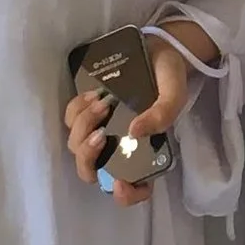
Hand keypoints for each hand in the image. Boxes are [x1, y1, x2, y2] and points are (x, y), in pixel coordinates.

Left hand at [63, 33, 197, 205]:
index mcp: (145, 154)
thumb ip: (162, 114)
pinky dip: (77, 110)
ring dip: (84, 128)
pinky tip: (94, 95)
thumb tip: (135, 132)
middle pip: (92, 172)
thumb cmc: (169, 78)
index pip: (134, 190)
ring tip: (104, 103)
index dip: (126, 195)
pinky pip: (70, 120)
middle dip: (89, 158)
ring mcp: (100, 131)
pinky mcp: (87, 112)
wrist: (157, 50)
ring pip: (77, 147)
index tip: (121, 183)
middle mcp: (119, 148)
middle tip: (101, 135)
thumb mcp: (174, 95)